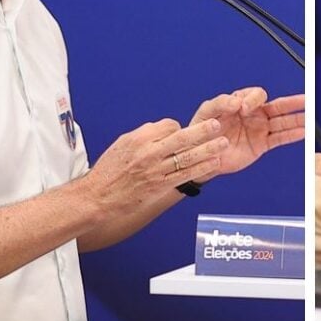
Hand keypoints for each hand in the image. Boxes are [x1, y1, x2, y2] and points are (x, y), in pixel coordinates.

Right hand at [86, 118, 227, 212]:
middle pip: (181, 138)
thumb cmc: (109, 170)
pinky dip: (201, 169)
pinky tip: (213, 164)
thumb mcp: (123, 143)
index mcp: (139, 138)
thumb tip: (166, 129)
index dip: (180, 126)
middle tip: (217, 124)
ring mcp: (155, 170)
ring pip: (187, 157)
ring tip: (222, 143)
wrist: (97, 197)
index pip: (168, 125)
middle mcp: (149, 152)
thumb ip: (145, 135)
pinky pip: (185, 175)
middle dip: (202, 130)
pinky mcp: (159, 186)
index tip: (184, 131)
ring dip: (208, 149)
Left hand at [189, 87, 303, 177]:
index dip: (253, 100)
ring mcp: (259, 129)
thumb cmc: (201, 130)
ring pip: (282, 122)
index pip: (257, 95)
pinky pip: (279, 138)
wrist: (200, 155)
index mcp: (241, 102)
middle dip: (293, 103)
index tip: (243, 109)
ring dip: (297, 119)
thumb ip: (220, 103)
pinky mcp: (261, 145)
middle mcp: (254, 114)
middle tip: (305, 100)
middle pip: (278, 106)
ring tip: (311, 117)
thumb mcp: (206, 112)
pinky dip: (292, 135)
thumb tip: (236, 101)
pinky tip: (303, 132)